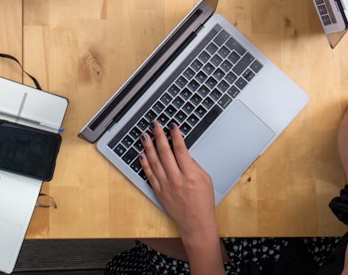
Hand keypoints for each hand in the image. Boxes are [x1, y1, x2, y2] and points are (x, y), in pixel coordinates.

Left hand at [139, 123, 216, 240]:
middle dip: (159, 136)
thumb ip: (193, 164)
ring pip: (154, 161)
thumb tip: (182, 152)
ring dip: (148, 146)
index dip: (175, 135)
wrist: (196, 224)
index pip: (180, 149)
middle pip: (165, 152)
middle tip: (154, 125)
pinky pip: (149, 174)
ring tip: (144, 135)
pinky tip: (141, 154)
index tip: (171, 126)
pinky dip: (144, 163)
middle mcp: (176, 179)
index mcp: (190, 174)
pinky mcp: (158, 191)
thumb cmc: (203, 202)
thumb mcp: (206, 179)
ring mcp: (165, 185)